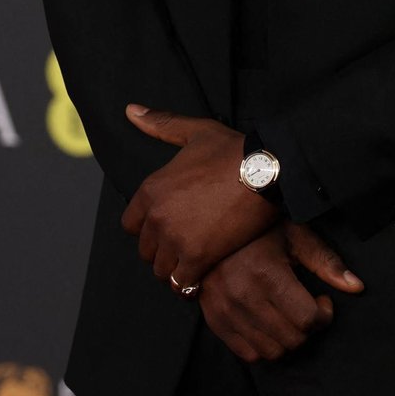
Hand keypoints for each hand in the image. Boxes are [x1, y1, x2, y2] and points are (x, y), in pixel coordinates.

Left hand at [120, 105, 279, 287]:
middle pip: (145, 250)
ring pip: (161, 270)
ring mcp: (176, 239)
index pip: (130, 224)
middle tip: (184, 244)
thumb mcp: (195, 132)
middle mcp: (157, 217)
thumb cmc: (232, 150)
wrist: (264, 171)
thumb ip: (160, 124)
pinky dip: (189, 284)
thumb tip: (131, 111)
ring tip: (193, 260)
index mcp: (151, 189)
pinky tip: (202, 275)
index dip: (147, 227)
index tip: (167, 225)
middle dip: (162, 249)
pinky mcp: (197, 258)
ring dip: (175, 268)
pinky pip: (181, 284)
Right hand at [200, 220, 363, 363]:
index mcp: (267, 273)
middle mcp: (243, 295)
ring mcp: (226, 311)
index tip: (322, 300)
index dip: (324, 315)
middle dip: (307, 328)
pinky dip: (264, 345)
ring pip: (271, 352)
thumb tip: (357, 287)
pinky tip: (268, 322)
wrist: (208, 223)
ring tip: (287, 314)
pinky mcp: (214, 321)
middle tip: (306, 307)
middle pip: (292, 340)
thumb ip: (326, 262)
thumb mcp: (295, 234)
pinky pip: (248, 354)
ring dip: (287, 339)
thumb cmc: (259, 227)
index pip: (307, 319)